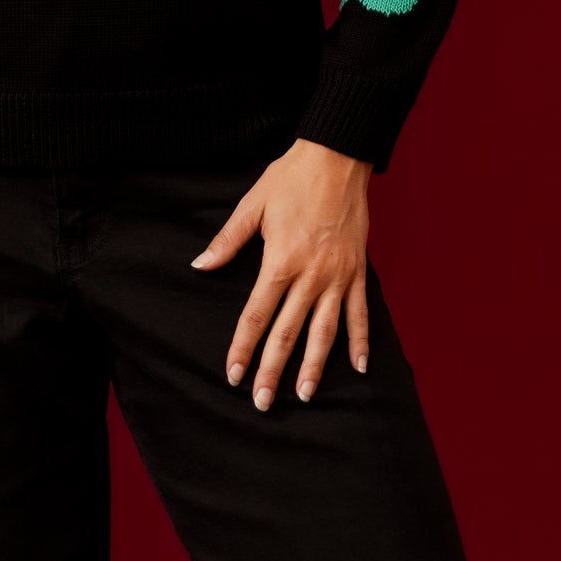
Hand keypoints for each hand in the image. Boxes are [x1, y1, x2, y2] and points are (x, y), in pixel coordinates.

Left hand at [190, 137, 372, 409]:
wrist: (336, 157)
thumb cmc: (291, 178)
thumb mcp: (253, 205)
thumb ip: (228, 241)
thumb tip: (200, 265)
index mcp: (280, 261)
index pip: (256, 316)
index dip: (243, 348)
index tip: (234, 375)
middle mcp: (310, 276)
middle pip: (288, 332)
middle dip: (273, 370)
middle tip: (263, 403)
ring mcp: (338, 276)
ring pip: (325, 331)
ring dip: (315, 366)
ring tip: (306, 395)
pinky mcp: (358, 271)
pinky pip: (360, 312)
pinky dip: (360, 340)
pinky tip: (359, 366)